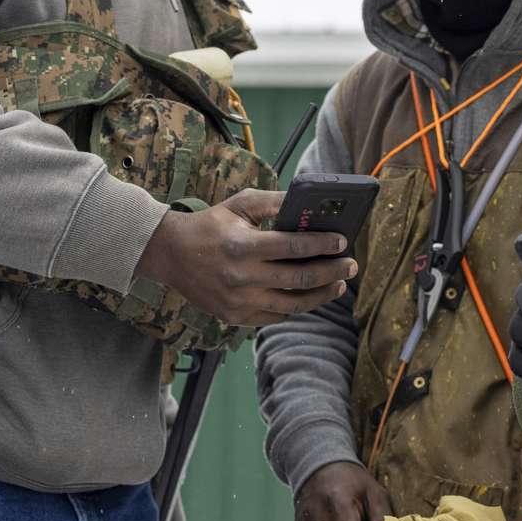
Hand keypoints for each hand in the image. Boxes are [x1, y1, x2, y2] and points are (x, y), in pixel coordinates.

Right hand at [135, 188, 357, 326]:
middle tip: (351, 266)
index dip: (322, 245)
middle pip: (299, 279)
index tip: (343, 242)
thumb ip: (275, 202)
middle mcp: (241, 277)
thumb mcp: (240, 204)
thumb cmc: (211, 225)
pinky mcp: (235, 318)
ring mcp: (238, 302)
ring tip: (339, 285)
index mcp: (243, 246)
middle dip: (332, 272)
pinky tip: (311, 296)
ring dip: (321, 295)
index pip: (294, 247)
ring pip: (292, 305)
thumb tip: (312, 204)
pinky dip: (296, 307)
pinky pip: (275, 316)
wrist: (170, 254)